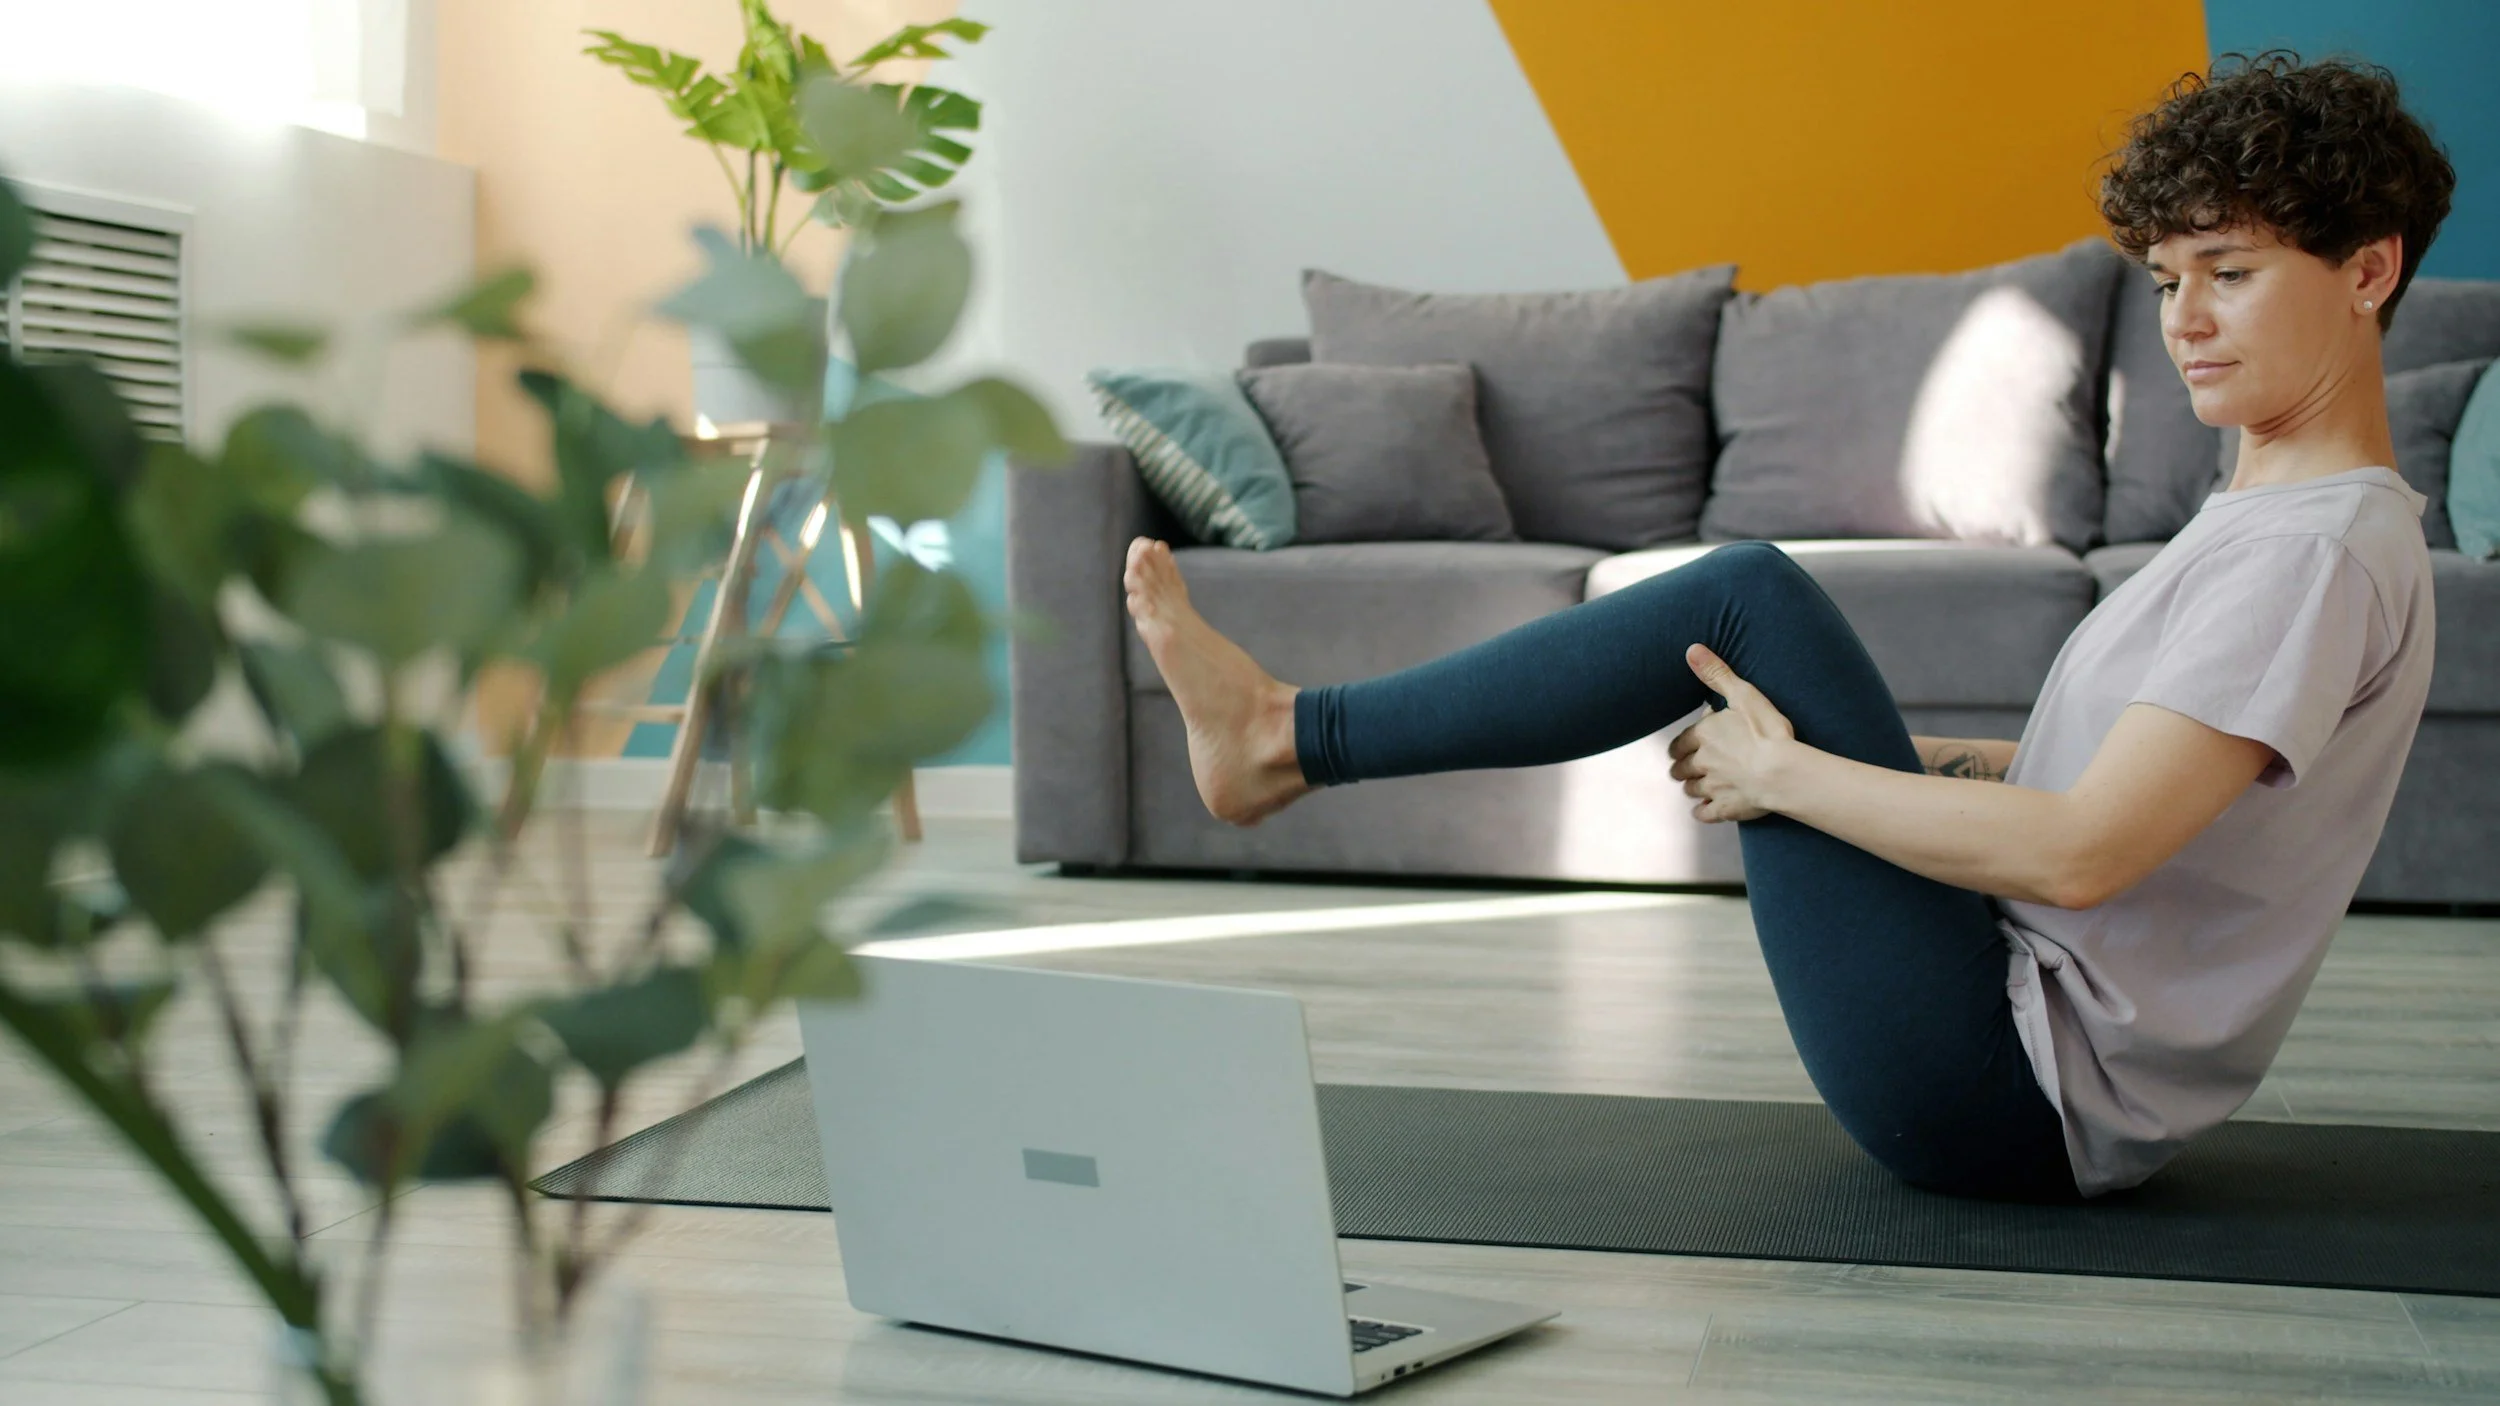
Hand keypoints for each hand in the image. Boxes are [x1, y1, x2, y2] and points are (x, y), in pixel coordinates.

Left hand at [1667, 645, 1797, 822]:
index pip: (1680, 743)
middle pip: (1681, 769)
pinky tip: (1705, 809)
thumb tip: (1691, 649)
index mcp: (1703, 736)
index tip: (1684, 747)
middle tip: (1688, 767)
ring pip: (1690, 790)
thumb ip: (1716, 673)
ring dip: (1692, 787)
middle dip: (1683, 768)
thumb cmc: (1767, 731)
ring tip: (1700, 785)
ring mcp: (1712, 787)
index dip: (1681, 746)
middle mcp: (1701, 763)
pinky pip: (1704, 813)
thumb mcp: (1743, 694)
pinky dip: (1703, 811)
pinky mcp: (1725, 808)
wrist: (1784, 771)